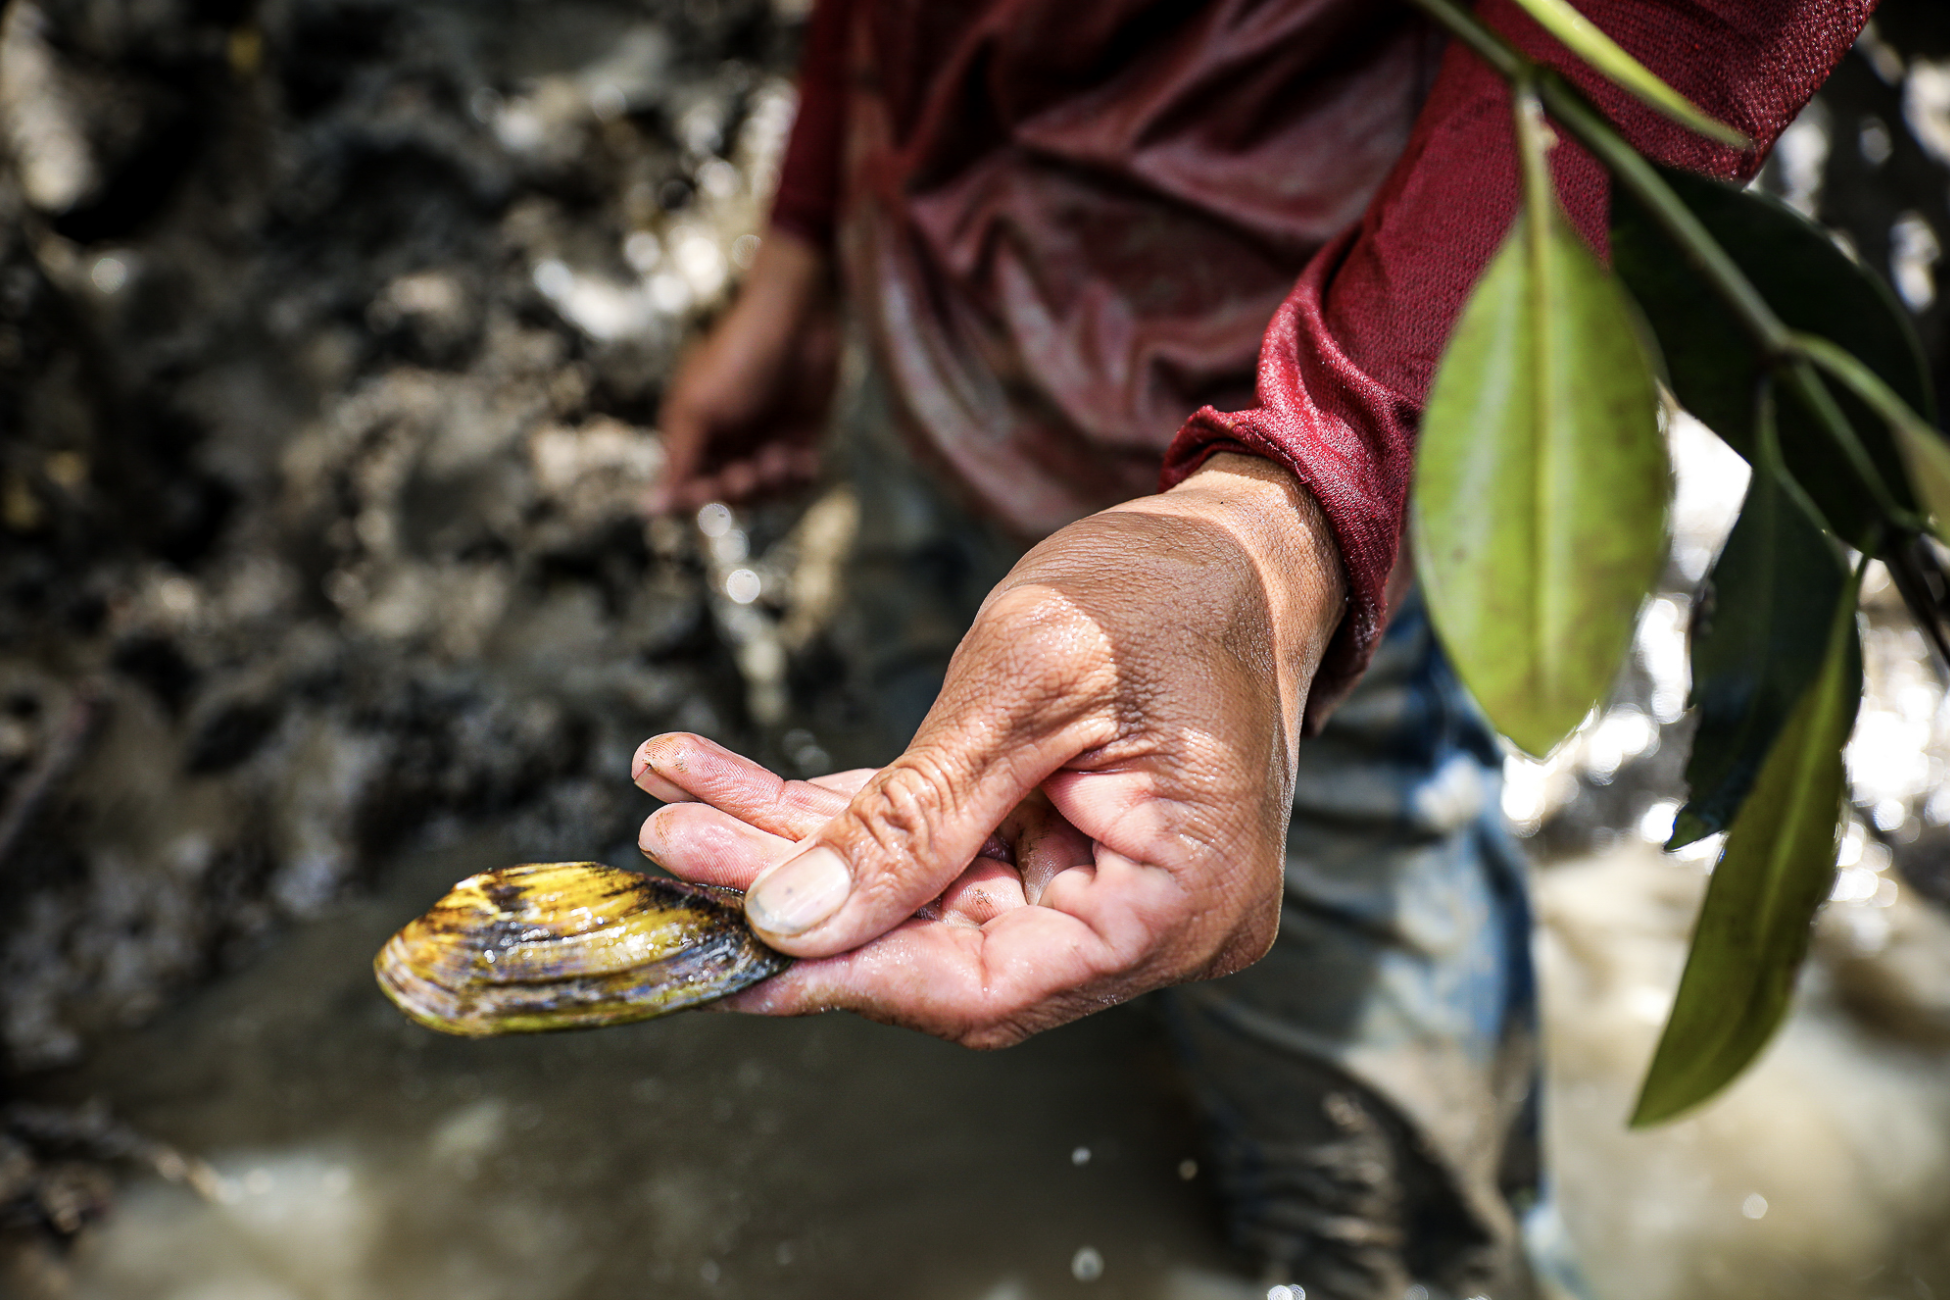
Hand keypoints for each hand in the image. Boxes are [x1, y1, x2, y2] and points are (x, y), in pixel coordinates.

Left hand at [635, 453, 1346, 1045]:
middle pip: (938, 944)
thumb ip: (913, 816)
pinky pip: (932, 846)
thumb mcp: (1027, 683)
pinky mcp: (1055, 846)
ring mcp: (1099, 888)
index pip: (989, 983)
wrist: (1236, 541)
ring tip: (676, 807)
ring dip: (795, 851)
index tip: (727, 951)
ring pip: (917, 897)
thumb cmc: (1164, 591)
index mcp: (1181, 900)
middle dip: (796, 896)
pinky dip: (838, 817)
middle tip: (669, 852)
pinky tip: (726, 786)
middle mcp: (1146, 922)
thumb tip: (792, 923)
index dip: (849, 973)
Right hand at [645, 228, 838, 514]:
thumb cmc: (740, 357)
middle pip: (730, 497)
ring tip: (784, 458)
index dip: (703, 497)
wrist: (796, 318)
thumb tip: (648, 509)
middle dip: (744, 490)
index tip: (720, 482)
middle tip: (756, 467)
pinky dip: (800, 478)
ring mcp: (763, 441)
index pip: (690, 490)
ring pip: (767, 493)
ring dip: (775, 485)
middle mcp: (727, 442)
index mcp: (693, 436)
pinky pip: (798, 480)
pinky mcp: (800, 437)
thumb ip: (680, 460)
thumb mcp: (701, 410)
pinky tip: (803, 459)